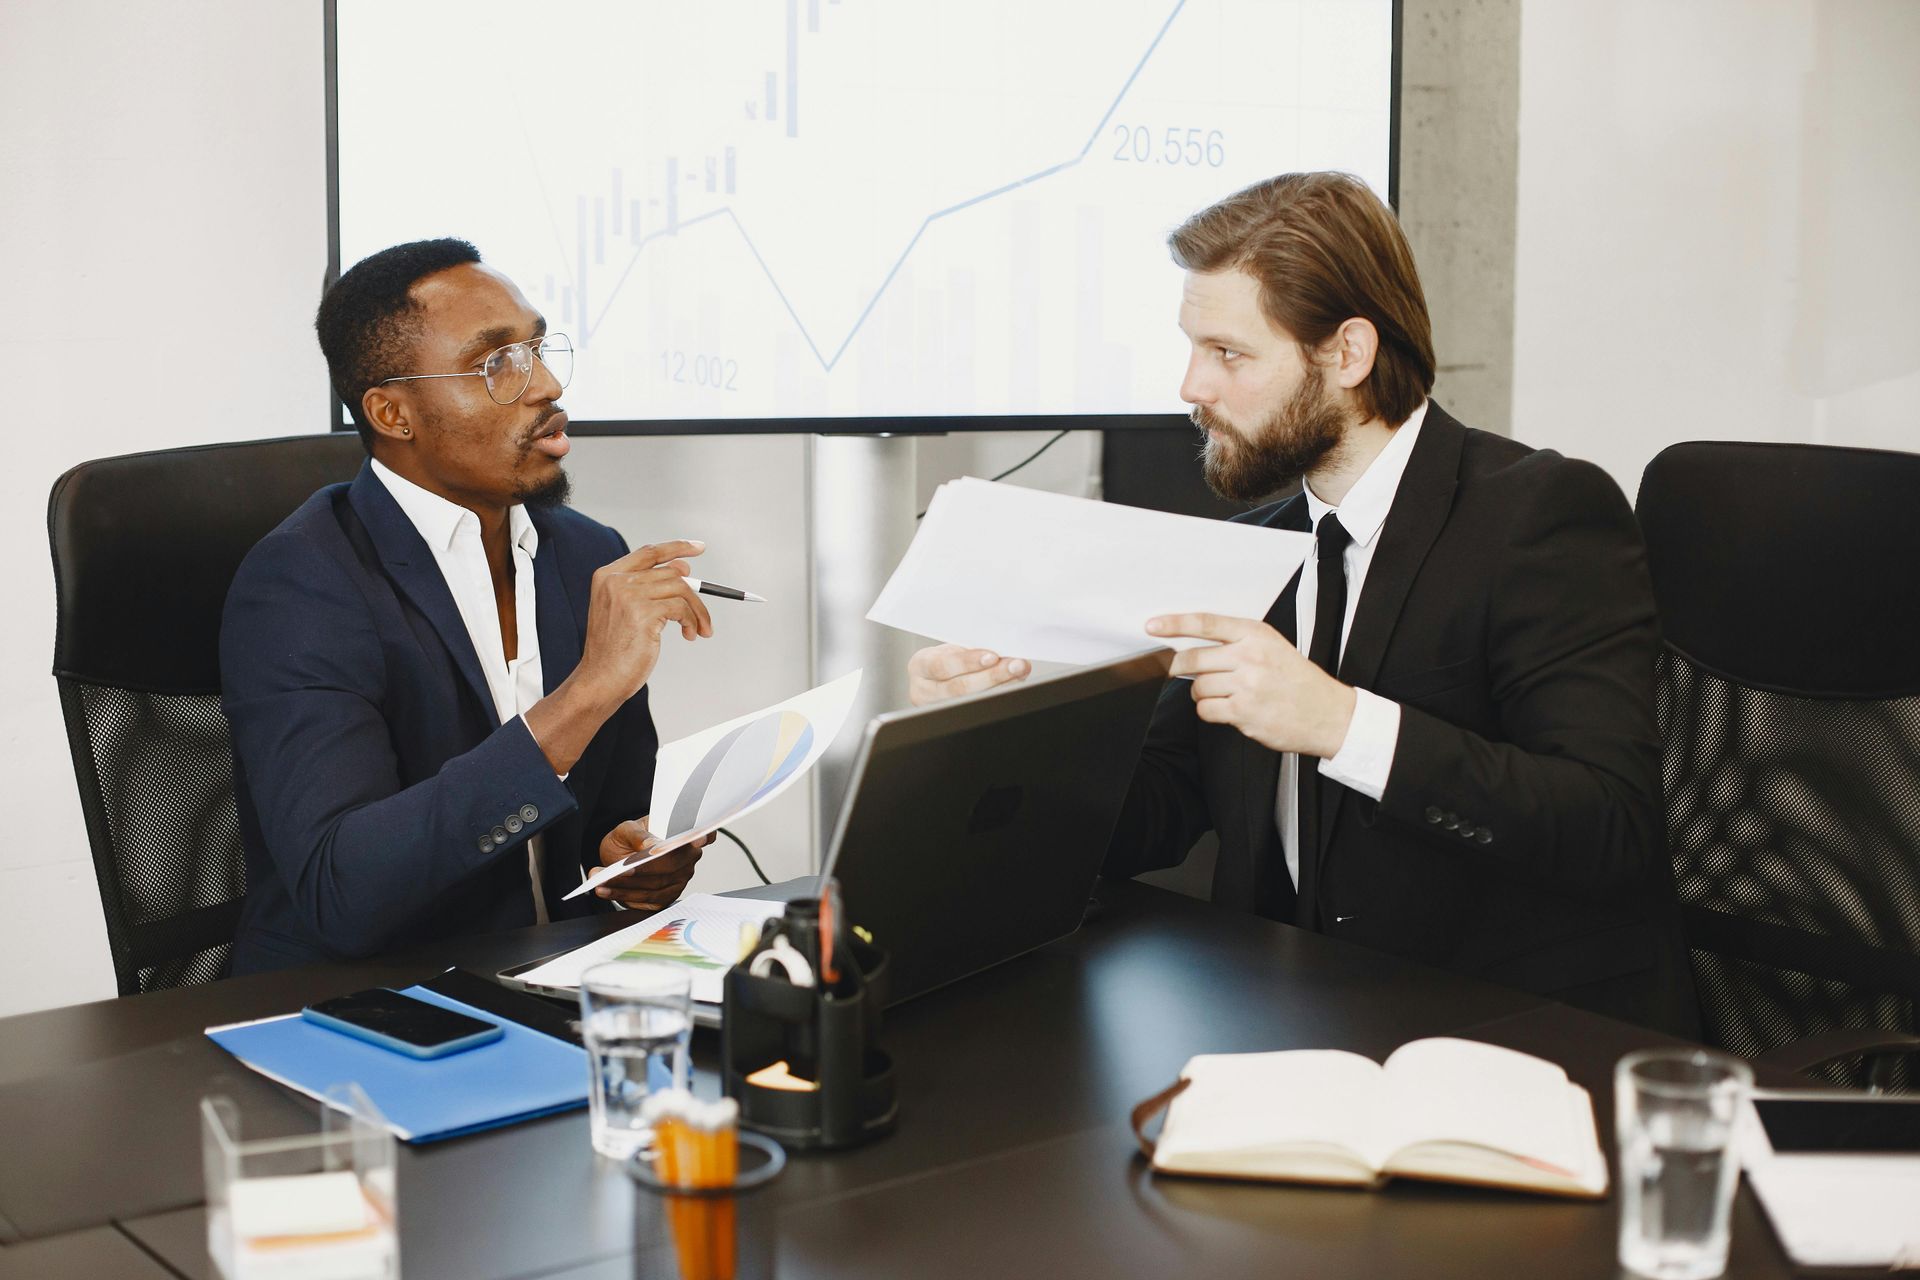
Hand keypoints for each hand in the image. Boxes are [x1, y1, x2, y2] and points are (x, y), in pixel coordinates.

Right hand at [526, 540, 712, 773]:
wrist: (600, 679)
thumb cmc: (614, 650)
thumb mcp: (624, 610)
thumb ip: (646, 587)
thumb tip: (684, 569)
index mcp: (607, 576)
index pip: (649, 552)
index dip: (677, 547)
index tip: (698, 547)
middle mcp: (616, 581)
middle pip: (671, 572)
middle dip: (694, 594)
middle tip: (702, 617)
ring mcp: (629, 595)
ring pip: (681, 589)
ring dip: (697, 611)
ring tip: (698, 629)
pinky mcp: (644, 613)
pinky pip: (682, 608)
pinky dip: (692, 621)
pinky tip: (689, 635)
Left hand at [594, 816, 711, 911]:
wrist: (620, 855)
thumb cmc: (629, 838)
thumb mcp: (628, 829)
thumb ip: (639, 834)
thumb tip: (652, 845)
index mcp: (684, 836)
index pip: (704, 835)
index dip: (705, 837)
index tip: (700, 838)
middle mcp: (687, 860)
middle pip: (671, 866)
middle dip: (644, 869)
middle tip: (621, 868)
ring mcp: (678, 881)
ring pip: (655, 886)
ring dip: (626, 886)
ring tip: (601, 881)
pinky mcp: (664, 898)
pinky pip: (645, 901)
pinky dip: (623, 896)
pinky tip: (606, 890)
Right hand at [907, 644, 1030, 705]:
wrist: (937, 677)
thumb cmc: (947, 659)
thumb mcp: (951, 649)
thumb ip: (971, 649)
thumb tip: (1003, 649)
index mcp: (920, 667)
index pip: (941, 665)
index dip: (967, 662)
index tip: (992, 656)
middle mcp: (924, 692)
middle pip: (959, 688)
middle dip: (992, 676)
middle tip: (1015, 665)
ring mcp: (937, 709)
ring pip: (971, 701)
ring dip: (1001, 686)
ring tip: (1019, 673)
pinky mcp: (953, 719)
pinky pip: (978, 709)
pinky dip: (1000, 694)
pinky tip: (1014, 684)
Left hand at [1150, 613, 1356, 757]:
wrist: (1328, 713)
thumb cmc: (1298, 681)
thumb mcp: (1273, 647)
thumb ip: (1237, 643)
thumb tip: (1194, 647)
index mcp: (1256, 635)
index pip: (1206, 623)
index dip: (1174, 624)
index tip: (1152, 626)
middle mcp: (1250, 656)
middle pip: (1192, 659)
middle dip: (1178, 667)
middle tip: (1178, 671)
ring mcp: (1246, 685)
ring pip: (1197, 687)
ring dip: (1202, 693)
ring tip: (1224, 694)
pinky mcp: (1243, 712)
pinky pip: (1206, 710)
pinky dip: (1210, 711)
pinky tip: (1228, 709)